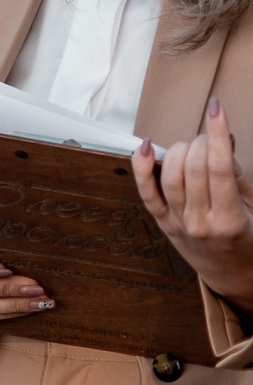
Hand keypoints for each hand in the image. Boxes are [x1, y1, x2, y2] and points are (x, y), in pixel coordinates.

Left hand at [134, 99, 252, 310]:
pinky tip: (146, 147)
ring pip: (171, 177)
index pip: (220, 169)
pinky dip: (142, 168)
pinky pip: (146, 193)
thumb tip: (224, 140)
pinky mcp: (162, 223)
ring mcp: (178, 224)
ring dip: (180, 150)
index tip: (216, 109)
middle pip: (194, 169)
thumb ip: (237, 176)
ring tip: (193, 145)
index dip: (216, 134)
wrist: (232, 275)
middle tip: (210, 136)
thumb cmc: (247, 239)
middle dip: (202, 142)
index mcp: (230, 220)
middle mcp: (201, 223)